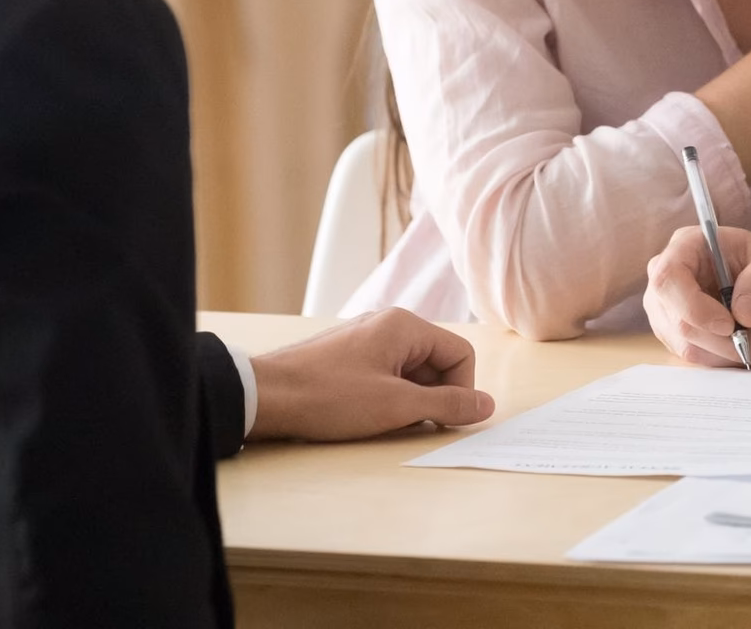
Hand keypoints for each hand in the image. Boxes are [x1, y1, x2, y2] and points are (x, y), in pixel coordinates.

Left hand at [246, 308, 494, 440]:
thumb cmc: (329, 397)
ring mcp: (365, 340)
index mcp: (405, 327)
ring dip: (408, 401)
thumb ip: (447, 404)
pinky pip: (385, 375)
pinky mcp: (347, 357)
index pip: (460, 354)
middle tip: (410, 425)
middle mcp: (388, 325)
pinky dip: (386, 397)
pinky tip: (365, 416)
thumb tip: (487, 405)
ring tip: (383, 422)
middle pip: (435, 362)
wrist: (263, 397)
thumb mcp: (396, 406)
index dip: (461, 390)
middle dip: (431, 398)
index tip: (444, 420)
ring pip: (409, 372)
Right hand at [643, 224, 750, 367]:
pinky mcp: (678, 338)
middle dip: (728, 342)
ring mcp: (668, 312)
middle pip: (680, 322)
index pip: (668, 279)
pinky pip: (699, 358)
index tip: (729, 326)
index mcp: (684, 247)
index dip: (693, 307)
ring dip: (735, 355)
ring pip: (690, 347)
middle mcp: (667, 281)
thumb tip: (745, 315)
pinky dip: (732, 361)